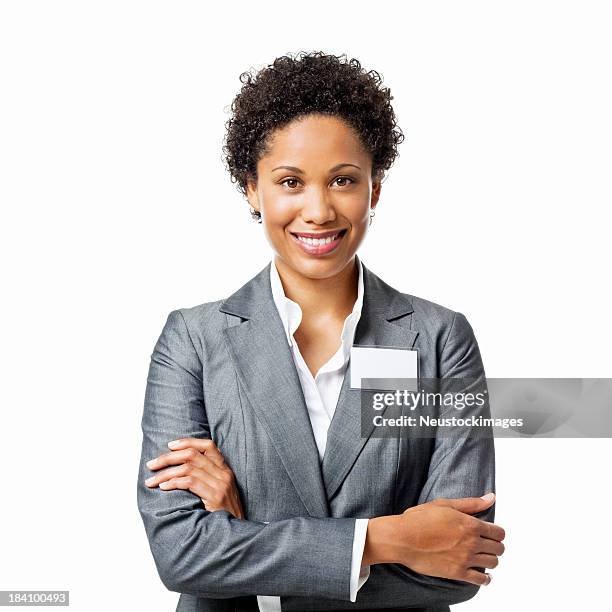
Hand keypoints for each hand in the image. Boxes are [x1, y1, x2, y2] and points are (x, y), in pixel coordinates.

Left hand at [144, 438, 244, 518]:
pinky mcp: (215, 496)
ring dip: (165, 473)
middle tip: (151, 464)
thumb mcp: (218, 490)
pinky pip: (190, 483)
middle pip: (193, 455)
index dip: (188, 442)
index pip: (208, 445)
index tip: (170, 445)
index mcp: (225, 469)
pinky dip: (174, 483)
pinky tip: (163, 487)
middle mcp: (224, 473)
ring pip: (188, 468)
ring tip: (151, 480)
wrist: (237, 532)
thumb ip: (206, 477)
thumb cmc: (223, 513)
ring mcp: (220, 484)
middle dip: (168, 458)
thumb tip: (179, 469)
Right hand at [364, 493, 504, 585]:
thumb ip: (471, 503)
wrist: (403, 538)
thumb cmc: (419, 519)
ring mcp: (465, 559)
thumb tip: (491, 497)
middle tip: (488, 544)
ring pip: (493, 563)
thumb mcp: (445, 504)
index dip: (497, 533)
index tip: (492, 533)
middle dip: (495, 546)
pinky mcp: (457, 573)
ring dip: (490, 560)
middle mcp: (471, 542)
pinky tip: (481, 574)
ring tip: (482, 557)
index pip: (498, 532)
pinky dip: (485, 579)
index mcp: (470, 524)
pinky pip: (481, 580)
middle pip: (499, 548)